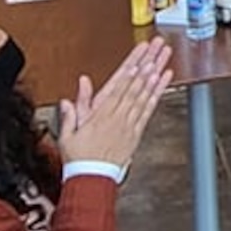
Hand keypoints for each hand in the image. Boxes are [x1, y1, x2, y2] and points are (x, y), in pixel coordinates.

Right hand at [56, 38, 172, 169]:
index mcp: (101, 117)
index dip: (128, 75)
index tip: (137, 61)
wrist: (93, 178)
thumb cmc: (80, 158)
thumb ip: (70, 115)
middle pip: (134, 89)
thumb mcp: (68, 136)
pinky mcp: (136, 132)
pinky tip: (162, 83)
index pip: (117, 91)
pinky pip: (149, 111)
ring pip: (144, 97)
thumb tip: (67, 100)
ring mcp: (129, 125)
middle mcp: (118, 118)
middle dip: (145, 68)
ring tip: (162, 62)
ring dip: (154, 78)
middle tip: (155, 53)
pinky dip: (156, 96)